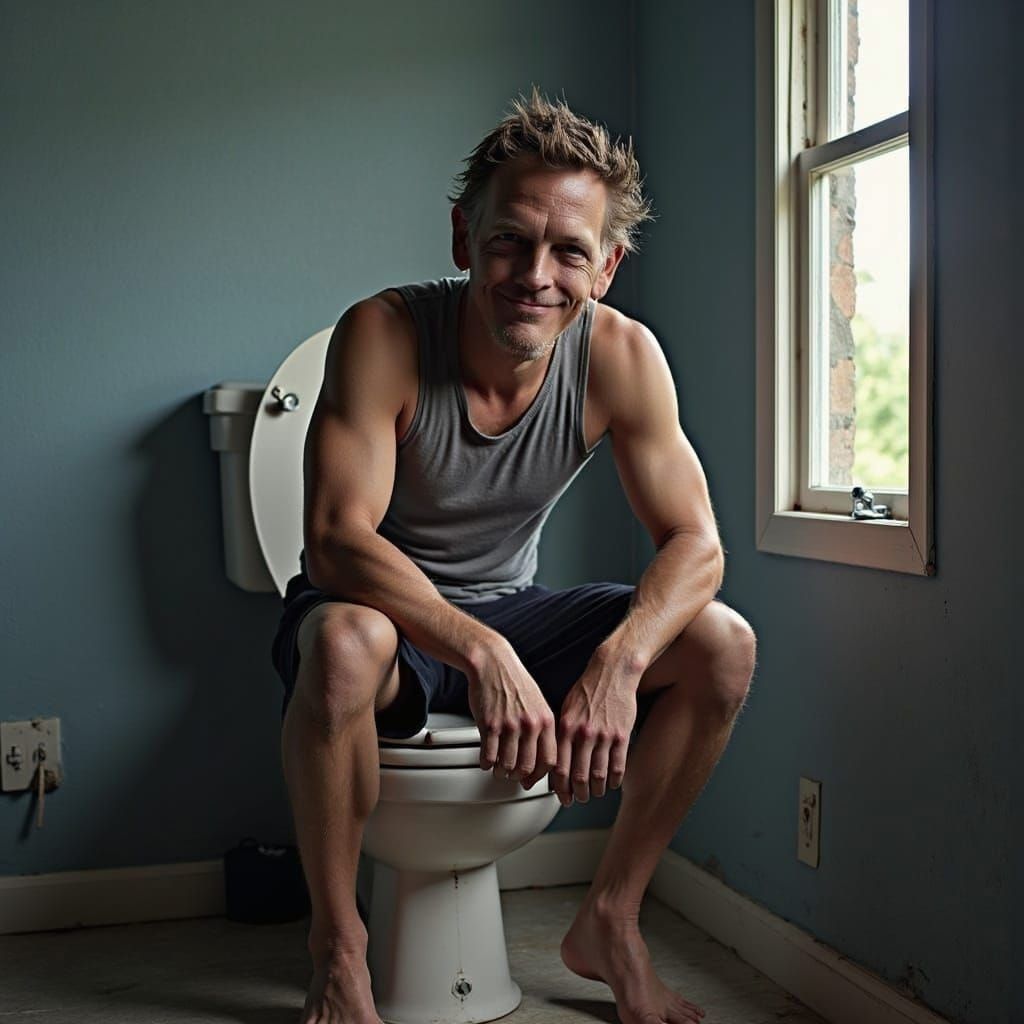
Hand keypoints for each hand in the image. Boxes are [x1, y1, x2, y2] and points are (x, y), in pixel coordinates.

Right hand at [466, 638, 556, 789]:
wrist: (493, 662)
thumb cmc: (514, 682)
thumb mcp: (538, 703)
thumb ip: (541, 729)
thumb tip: (540, 756)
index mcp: (545, 720)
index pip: (549, 760)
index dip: (540, 776)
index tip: (532, 780)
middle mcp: (529, 724)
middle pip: (527, 766)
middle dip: (519, 777)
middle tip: (513, 777)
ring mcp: (509, 725)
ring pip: (507, 765)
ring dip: (502, 772)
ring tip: (499, 769)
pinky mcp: (489, 724)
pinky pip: (488, 756)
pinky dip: (486, 763)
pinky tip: (486, 760)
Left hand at [552, 652, 639, 805]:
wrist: (611, 672)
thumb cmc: (587, 690)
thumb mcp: (566, 710)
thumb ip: (560, 736)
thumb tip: (555, 761)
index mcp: (566, 728)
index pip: (559, 768)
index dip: (560, 788)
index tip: (562, 797)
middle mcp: (584, 734)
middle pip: (579, 777)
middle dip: (578, 794)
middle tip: (578, 799)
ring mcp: (604, 736)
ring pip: (599, 775)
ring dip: (596, 790)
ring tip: (595, 793)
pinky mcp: (622, 735)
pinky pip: (618, 766)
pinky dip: (615, 780)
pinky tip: (613, 783)